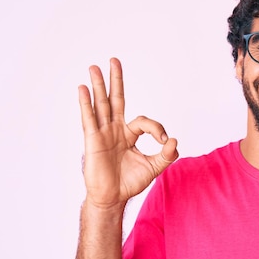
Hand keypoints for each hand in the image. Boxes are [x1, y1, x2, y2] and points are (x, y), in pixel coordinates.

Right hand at [78, 57, 177, 208]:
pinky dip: (86, 104)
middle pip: (116, 100)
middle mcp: (115, 130)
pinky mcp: (93, 141)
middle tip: (114, 60)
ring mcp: (103, 134)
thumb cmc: (130, 182)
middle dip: (115, 81)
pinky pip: (90, 119)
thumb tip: (175, 140)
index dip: (157, 128)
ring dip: (98, 86)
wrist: (113, 198)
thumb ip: (166, 154)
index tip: (165, 141)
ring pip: (101, 105)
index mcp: (129, 134)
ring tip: (94, 67)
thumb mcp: (154, 167)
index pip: (144, 121)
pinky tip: (83, 89)